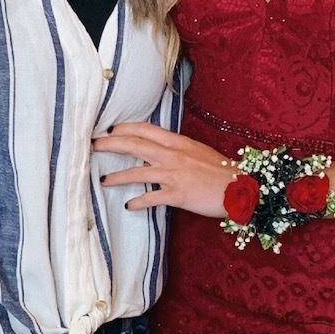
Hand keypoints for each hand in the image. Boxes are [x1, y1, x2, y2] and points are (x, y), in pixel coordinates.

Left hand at [95, 122, 234, 217]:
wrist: (240, 187)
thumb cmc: (221, 170)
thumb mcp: (198, 151)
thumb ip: (177, 150)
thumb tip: (157, 152)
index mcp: (178, 142)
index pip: (145, 129)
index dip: (124, 128)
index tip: (110, 130)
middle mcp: (173, 155)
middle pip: (135, 145)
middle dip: (111, 144)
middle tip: (94, 145)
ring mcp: (174, 174)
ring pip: (137, 171)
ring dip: (117, 176)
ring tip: (103, 180)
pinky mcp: (177, 194)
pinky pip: (151, 197)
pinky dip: (138, 201)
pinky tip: (129, 205)